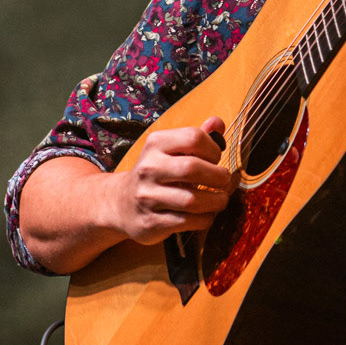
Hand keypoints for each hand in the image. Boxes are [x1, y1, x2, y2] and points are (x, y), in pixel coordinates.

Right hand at [103, 117, 232, 245]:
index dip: (213, 149)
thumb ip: (196, 137)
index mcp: (155, 144)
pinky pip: (187, 222)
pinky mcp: (150, 222)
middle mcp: (148, 168)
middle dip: (218, 176)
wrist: (121, 203)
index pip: (193, 138)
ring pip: (192, 200)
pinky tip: (206, 214)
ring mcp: (147, 196)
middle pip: (192, 168)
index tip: (215, 159)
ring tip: (220, 200)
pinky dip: (205, 219)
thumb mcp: (171, 151)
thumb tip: (218, 122)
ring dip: (216, 201)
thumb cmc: (157, 173)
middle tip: (224, 181)